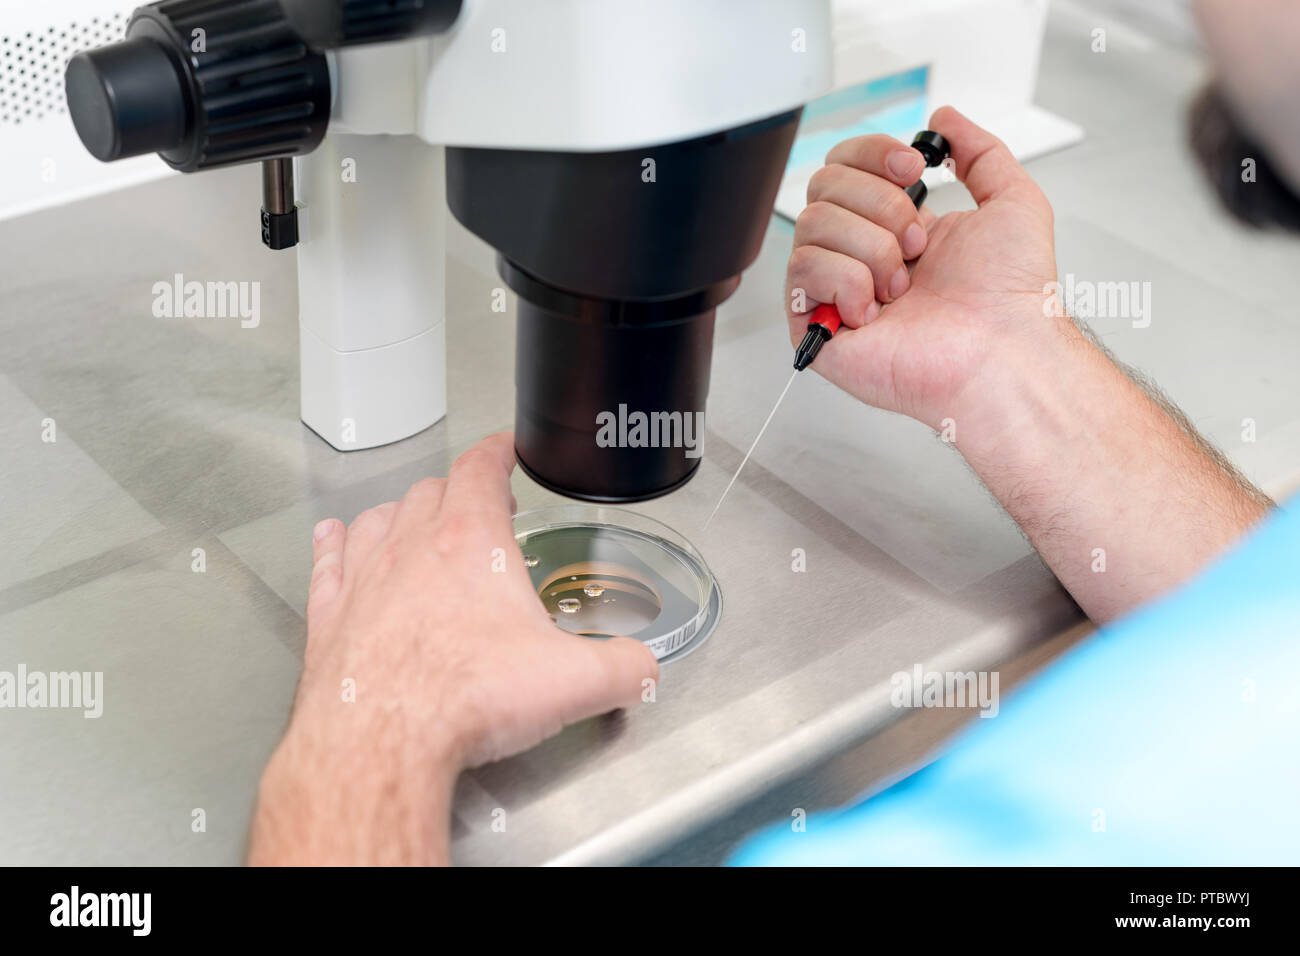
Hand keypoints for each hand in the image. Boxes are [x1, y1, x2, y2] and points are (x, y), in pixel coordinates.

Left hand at [249, 432, 657, 864]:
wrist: (381, 742)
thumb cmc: (464, 697)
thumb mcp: (574, 682)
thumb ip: (624, 668)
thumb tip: (644, 668)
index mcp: (472, 541)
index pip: (481, 467)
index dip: (498, 451)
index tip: (506, 448)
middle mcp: (412, 546)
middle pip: (432, 491)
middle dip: (459, 489)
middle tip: (480, 501)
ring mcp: (364, 578)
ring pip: (379, 517)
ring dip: (401, 512)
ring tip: (416, 518)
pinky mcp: (329, 615)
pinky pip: (329, 560)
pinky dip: (335, 544)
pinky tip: (334, 539)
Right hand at [786, 106, 1060, 428]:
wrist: (1001, 350)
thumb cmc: (1011, 297)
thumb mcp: (1013, 201)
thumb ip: (980, 151)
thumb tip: (945, 119)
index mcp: (897, 227)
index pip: (846, 164)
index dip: (872, 154)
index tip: (913, 171)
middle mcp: (862, 255)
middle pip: (823, 184)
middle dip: (880, 205)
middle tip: (917, 245)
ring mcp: (836, 290)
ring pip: (813, 224)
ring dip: (871, 247)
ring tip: (902, 285)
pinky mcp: (815, 325)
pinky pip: (803, 269)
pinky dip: (847, 281)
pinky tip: (875, 309)